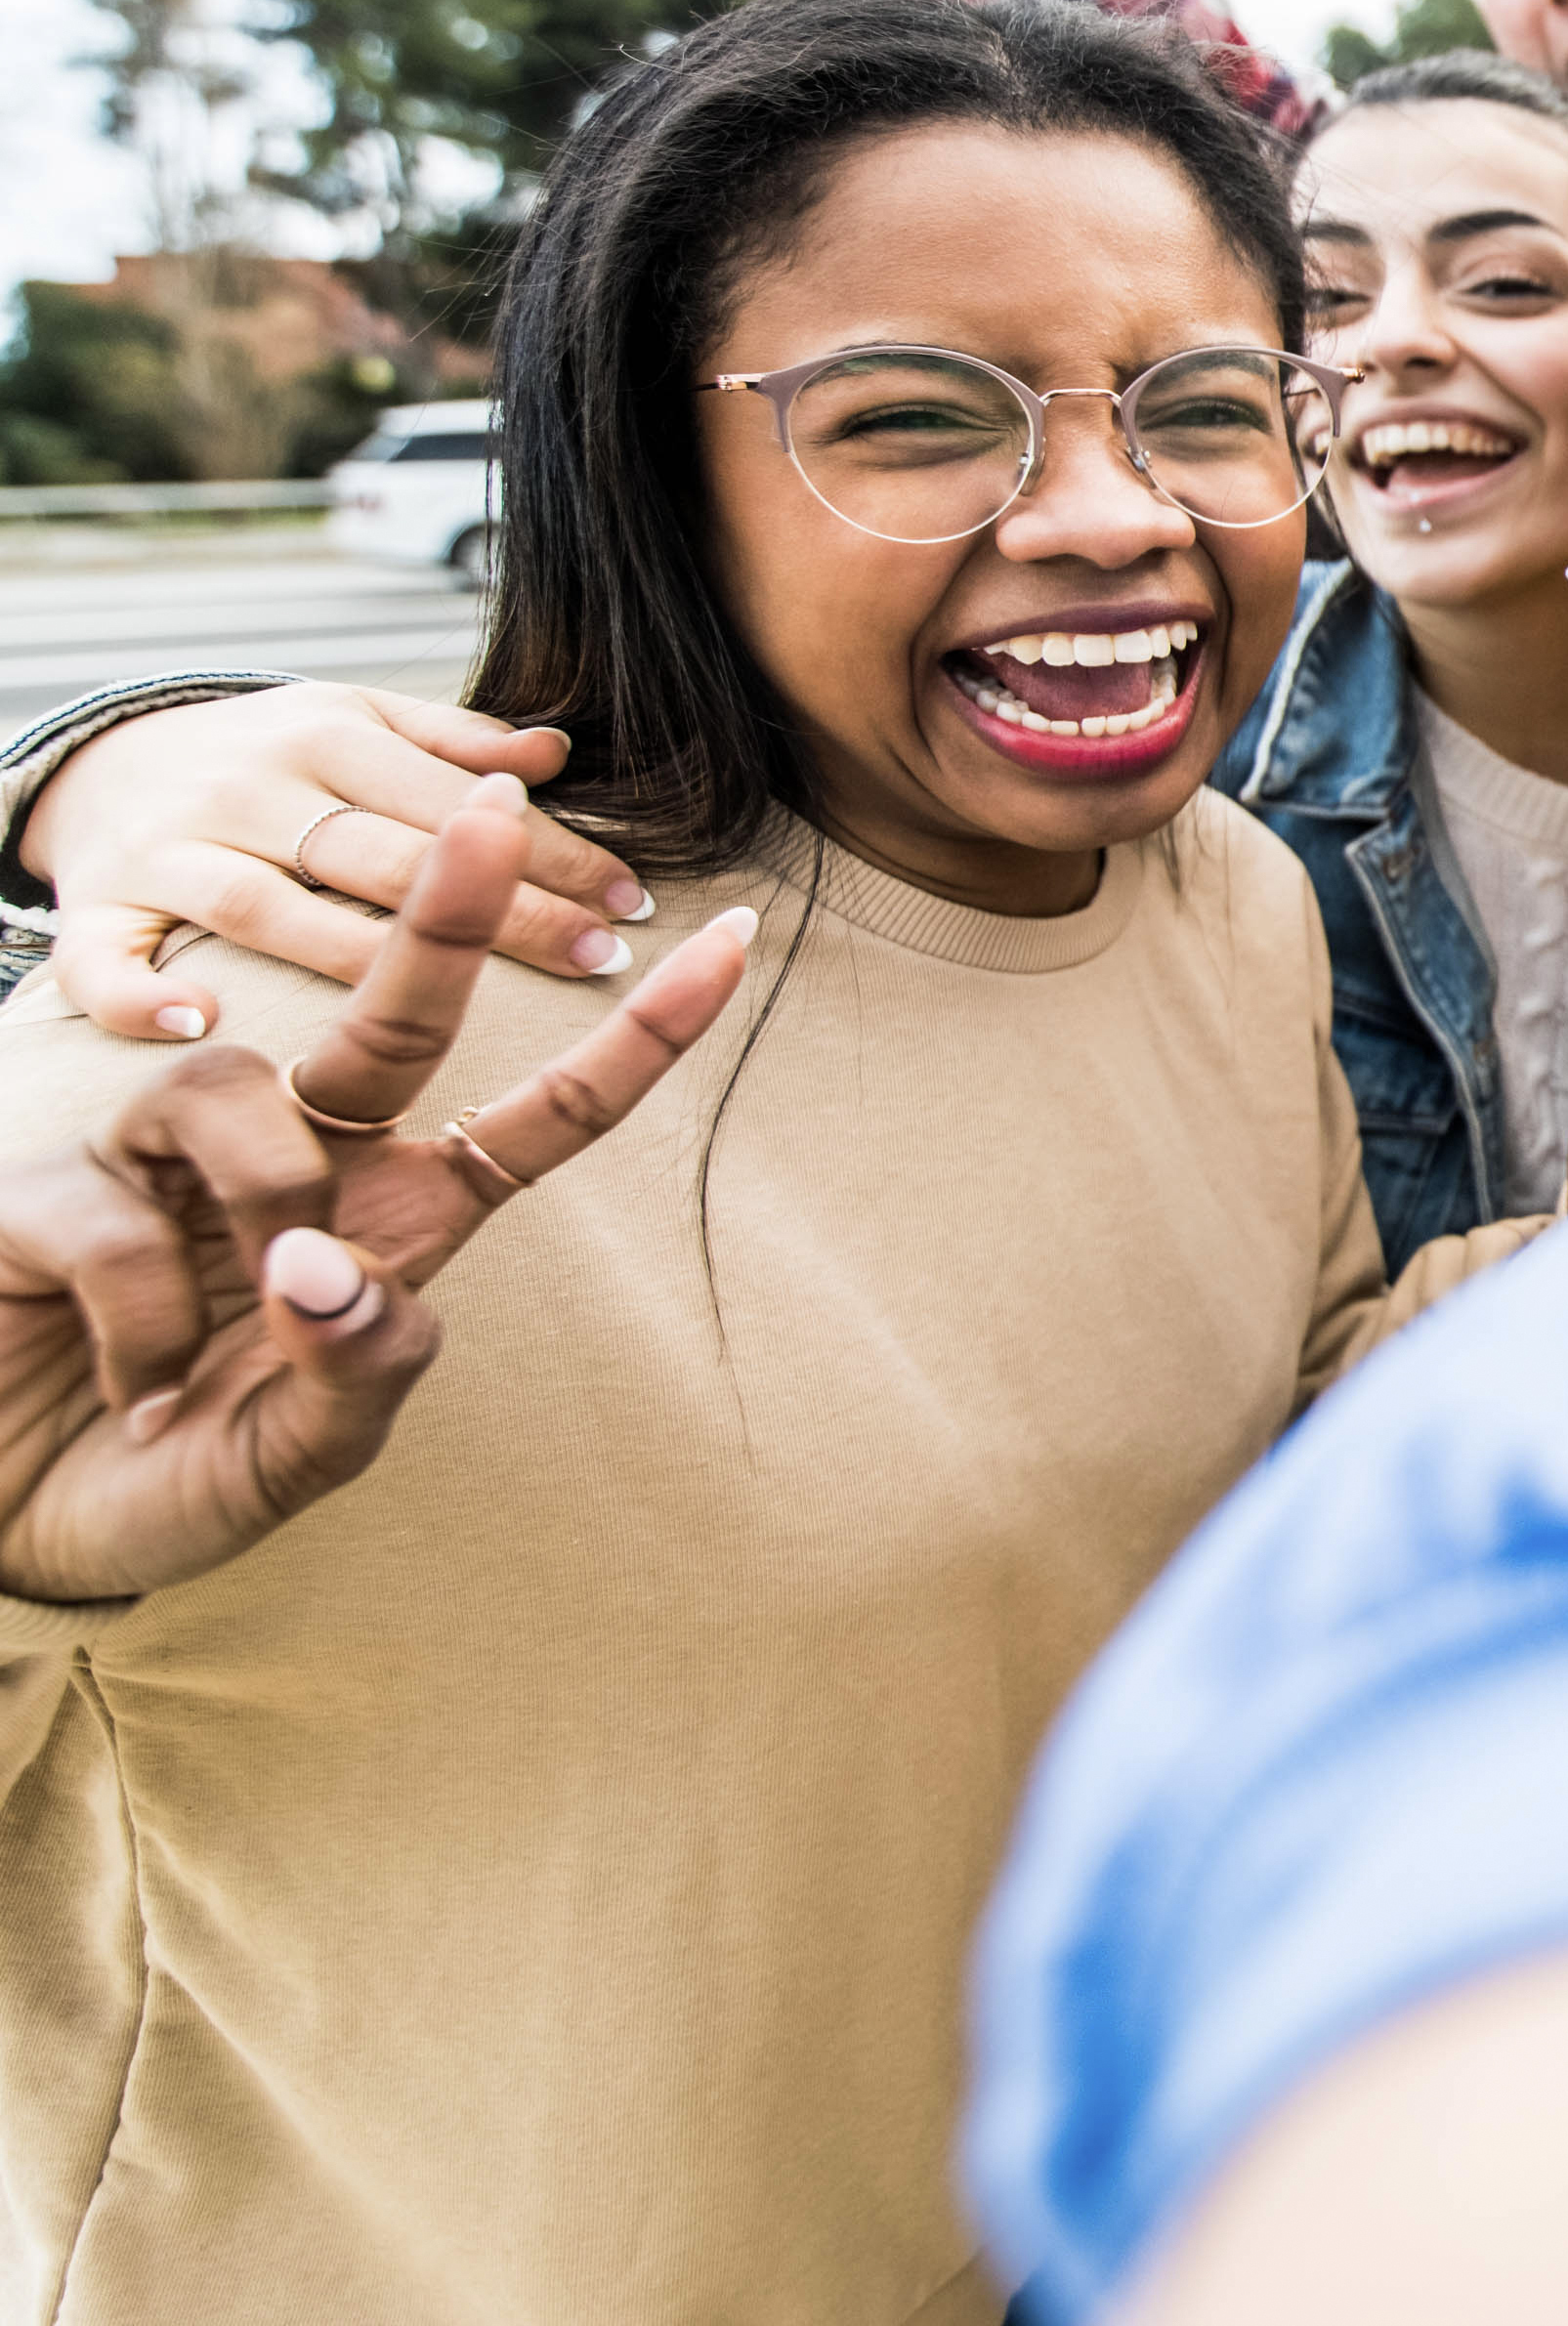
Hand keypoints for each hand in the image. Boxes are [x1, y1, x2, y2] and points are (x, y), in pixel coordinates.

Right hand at [0, 777, 755, 1602]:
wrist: (16, 1519)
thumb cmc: (175, 1475)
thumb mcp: (307, 1453)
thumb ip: (357, 1371)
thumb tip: (324, 1267)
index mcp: (400, 1218)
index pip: (545, 1118)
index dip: (640, 1039)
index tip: (737, 938)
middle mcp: (300, 1164)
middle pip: (396, 1018)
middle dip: (447, 912)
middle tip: (488, 807)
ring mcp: (169, 1162)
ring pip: (249, 1104)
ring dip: (249, 1221)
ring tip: (196, 1367)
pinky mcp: (51, 1187)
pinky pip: (127, 1221)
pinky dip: (142, 1328)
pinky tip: (127, 1389)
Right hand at [25, 685, 655, 1041]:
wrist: (98, 760)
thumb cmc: (266, 757)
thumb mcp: (352, 722)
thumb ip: (450, 742)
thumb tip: (555, 752)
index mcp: (322, 735)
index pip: (452, 798)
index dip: (546, 850)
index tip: (631, 899)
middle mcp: (245, 789)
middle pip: (384, 857)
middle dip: (500, 911)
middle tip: (600, 956)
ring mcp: (166, 852)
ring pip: (268, 908)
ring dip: (367, 958)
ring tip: (466, 1011)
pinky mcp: (95, 911)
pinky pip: (101, 962)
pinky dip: (140, 995)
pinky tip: (205, 1025)